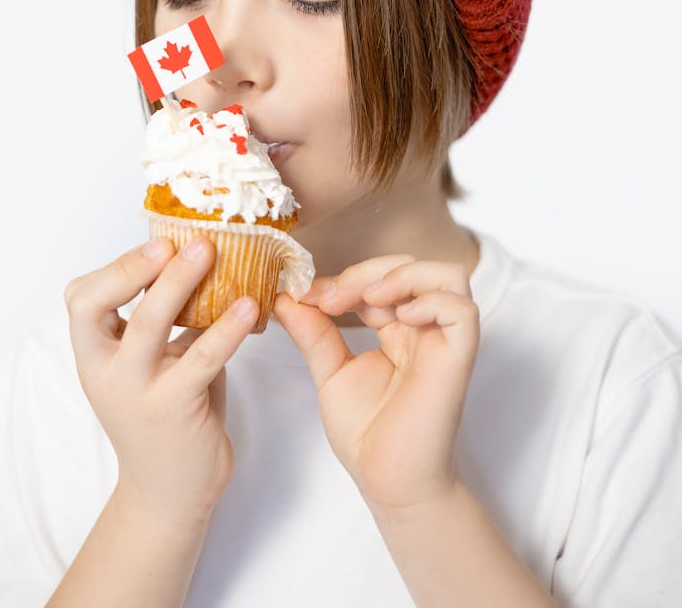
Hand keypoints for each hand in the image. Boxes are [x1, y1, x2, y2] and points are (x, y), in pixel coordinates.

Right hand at [63, 236, 257, 520]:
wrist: (170, 490)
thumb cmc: (167, 411)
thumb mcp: (154, 359)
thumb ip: (167, 316)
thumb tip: (200, 252)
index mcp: (95, 352)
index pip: (81, 298)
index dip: (114, 266)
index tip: (155, 242)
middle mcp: (106, 370)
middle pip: (99, 306)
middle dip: (135, 266)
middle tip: (177, 239)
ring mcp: (136, 391)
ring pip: (147, 327)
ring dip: (177, 284)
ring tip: (209, 251)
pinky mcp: (174, 409)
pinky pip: (199, 360)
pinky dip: (225, 330)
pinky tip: (247, 307)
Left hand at [272, 255, 479, 512]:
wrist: (388, 482)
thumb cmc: (367, 434)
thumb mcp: (330, 372)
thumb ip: (313, 332)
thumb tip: (286, 297)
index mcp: (397, 329)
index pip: (380, 277)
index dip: (345, 277)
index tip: (306, 293)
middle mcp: (424, 328)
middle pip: (411, 266)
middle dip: (367, 271)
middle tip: (331, 297)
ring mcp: (444, 340)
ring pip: (447, 275)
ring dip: (404, 275)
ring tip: (370, 298)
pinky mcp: (458, 356)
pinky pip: (462, 309)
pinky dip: (431, 300)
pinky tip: (399, 317)